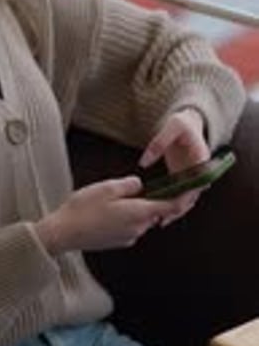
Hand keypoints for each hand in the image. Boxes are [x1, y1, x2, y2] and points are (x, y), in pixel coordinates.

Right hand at [35, 175, 178, 255]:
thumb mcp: (107, 188)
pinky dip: (123, 218)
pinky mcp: (118, 242)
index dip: (179, 197)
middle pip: (153, 211)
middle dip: (148, 199)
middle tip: (132, 186)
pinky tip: (104, 212)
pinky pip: (128, 227)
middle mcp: (138, 228)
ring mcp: (128, 237)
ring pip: (139, 219)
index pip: (170, 207)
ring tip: (110, 199)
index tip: (184, 188)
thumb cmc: (84, 209)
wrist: (64, 233)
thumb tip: (139, 184)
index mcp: (139, 213)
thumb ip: (128, 184)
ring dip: (133, 209)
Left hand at [139, 108, 210, 225]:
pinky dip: (170, 203)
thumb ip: (157, 144)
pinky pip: (179, 194)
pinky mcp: (184, 178)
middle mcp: (200, 172)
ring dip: (175, 211)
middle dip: (178, 209)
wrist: (187, 123)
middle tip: (163, 219)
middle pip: (192, 196)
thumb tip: (144, 163)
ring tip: (160, 221)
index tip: (173, 206)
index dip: (185, 197)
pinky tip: (158, 212)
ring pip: (186, 199)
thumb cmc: (181, 123)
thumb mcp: (171, 127)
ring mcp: (192, 177)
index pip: (196, 184)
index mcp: (201, 161)